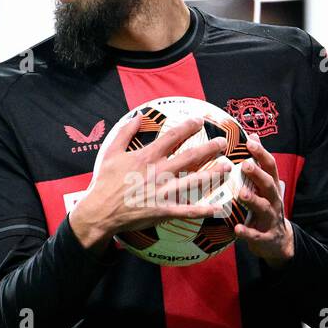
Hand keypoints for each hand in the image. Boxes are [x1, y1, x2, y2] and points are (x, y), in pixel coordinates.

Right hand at [70, 115, 233, 255]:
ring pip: (195, 182)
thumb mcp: (111, 152)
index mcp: (147, 156)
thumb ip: (125, 132)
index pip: (173, 137)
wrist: (100, 211)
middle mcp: (159, 172)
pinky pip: (188, 211)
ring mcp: (163, 192)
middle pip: (190, 157)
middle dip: (209, 148)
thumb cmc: (105, 182)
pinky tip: (218, 208)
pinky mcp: (164, 210)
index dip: (188, 127)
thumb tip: (138, 116)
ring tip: (227, 167)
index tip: (200, 120)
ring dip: (213, 174)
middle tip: (223, 142)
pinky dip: (203, 210)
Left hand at [234, 133, 293, 267]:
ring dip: (253, 201)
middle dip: (258, 175)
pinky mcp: (265, 237)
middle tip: (245, 166)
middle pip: (269, 185)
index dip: (262, 153)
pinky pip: (256, 235)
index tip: (250, 142)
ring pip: (264, 208)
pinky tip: (237, 229)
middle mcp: (273, 200)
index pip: (270, 166)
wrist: (279, 243)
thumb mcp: (265, 186)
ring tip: (241, 194)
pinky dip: (248, 232)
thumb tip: (253, 136)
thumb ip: (259, 163)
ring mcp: (271, 219)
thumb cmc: (265, 208)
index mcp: (271, 186)